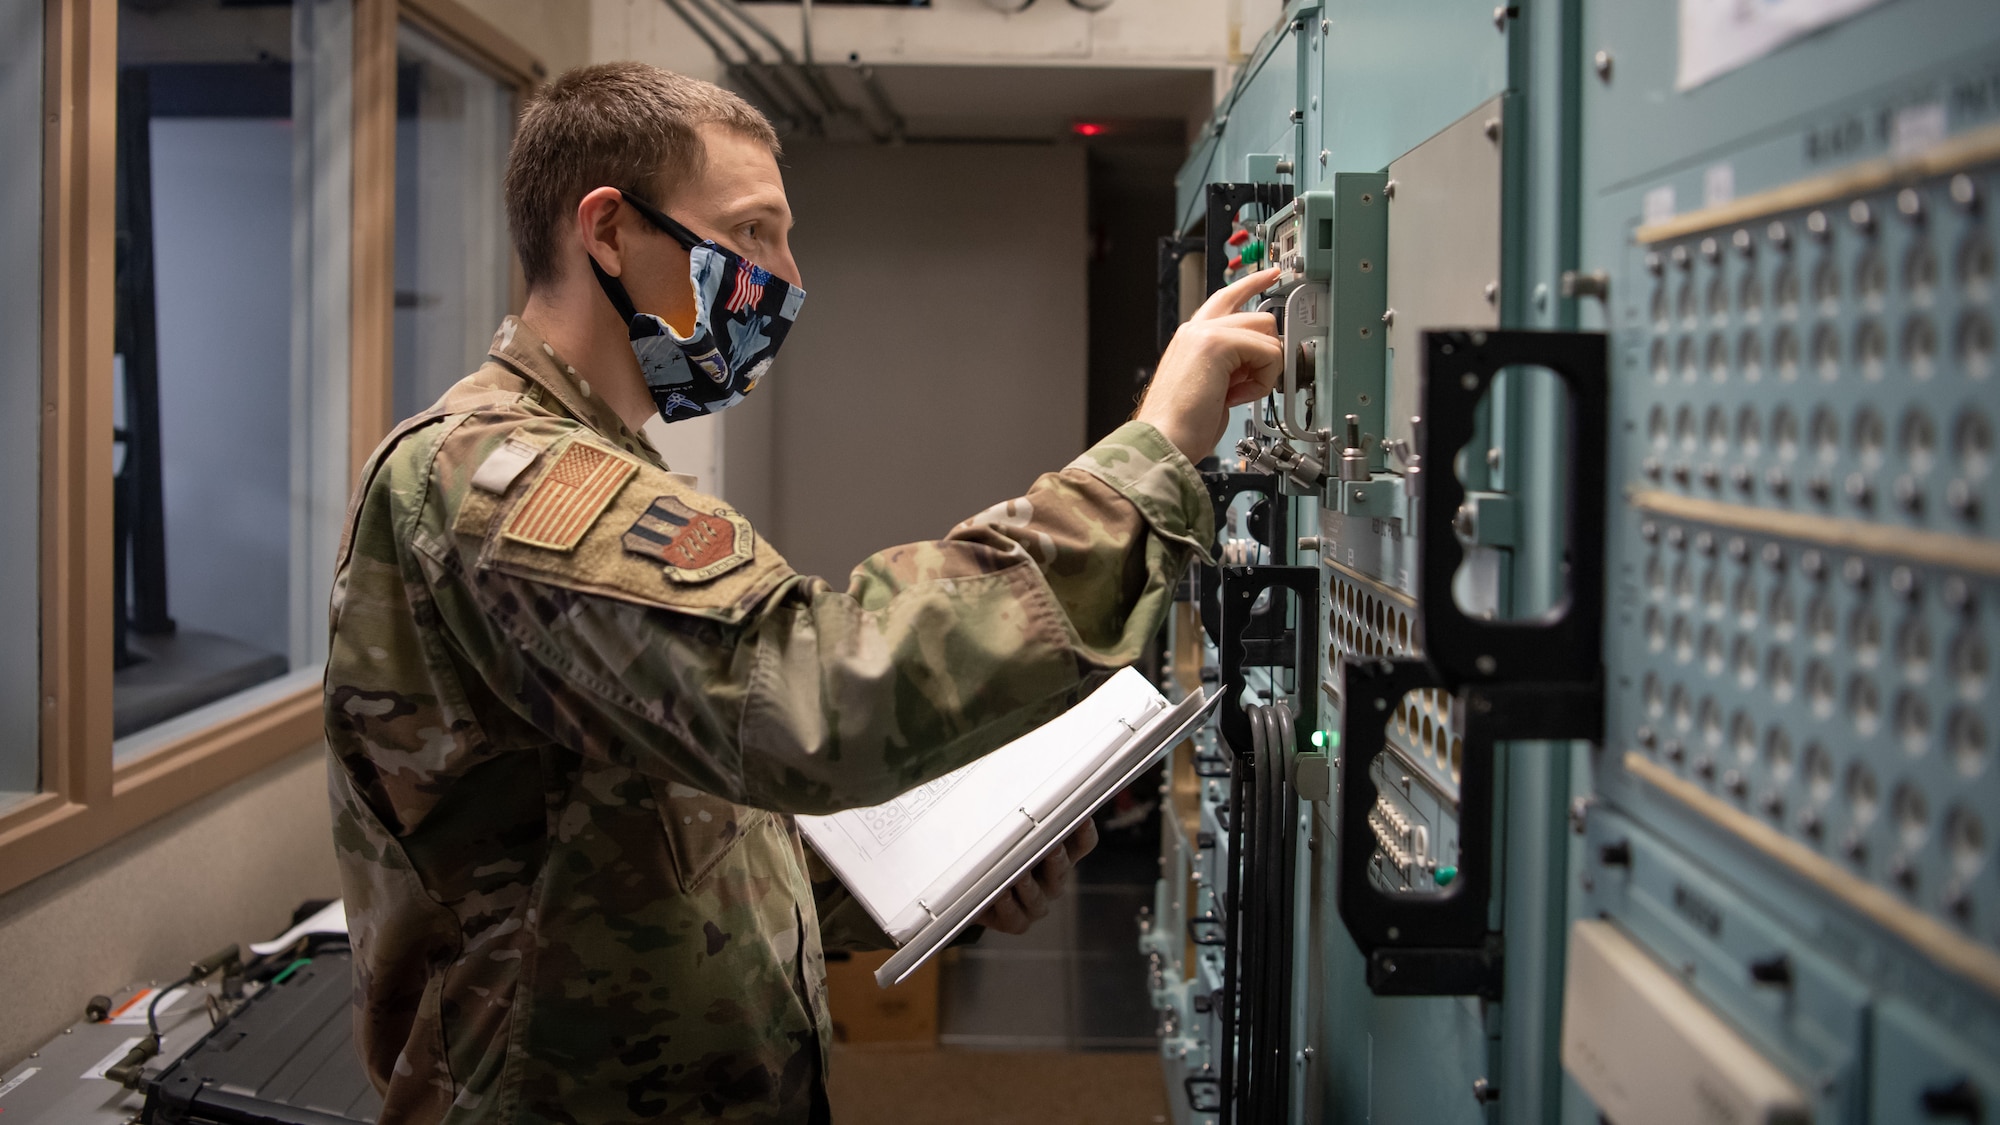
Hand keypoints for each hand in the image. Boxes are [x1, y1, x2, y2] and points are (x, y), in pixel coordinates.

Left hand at [973, 818, 1099, 934]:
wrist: (966, 882)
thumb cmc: (992, 845)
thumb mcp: (1006, 825)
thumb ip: (1018, 810)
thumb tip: (1020, 775)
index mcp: (1058, 853)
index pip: (1082, 843)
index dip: (1083, 831)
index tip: (1080, 817)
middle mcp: (1052, 880)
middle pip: (1063, 870)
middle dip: (1056, 859)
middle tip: (1050, 846)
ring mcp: (1035, 903)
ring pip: (1040, 898)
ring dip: (1029, 885)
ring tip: (1018, 874)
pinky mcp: (1014, 921)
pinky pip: (1017, 918)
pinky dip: (1008, 907)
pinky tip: (1000, 894)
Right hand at [1134, 267, 1284, 460]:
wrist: (1164, 439)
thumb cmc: (1183, 425)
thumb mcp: (1212, 386)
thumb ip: (1232, 364)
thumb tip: (1260, 361)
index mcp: (1192, 337)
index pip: (1227, 297)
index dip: (1252, 284)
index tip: (1272, 274)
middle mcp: (1197, 329)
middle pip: (1259, 316)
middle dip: (1267, 352)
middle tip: (1252, 381)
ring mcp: (1204, 332)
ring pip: (1267, 332)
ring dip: (1265, 369)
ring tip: (1239, 393)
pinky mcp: (1217, 343)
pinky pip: (1268, 353)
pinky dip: (1263, 381)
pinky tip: (1238, 396)